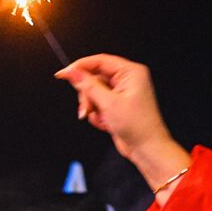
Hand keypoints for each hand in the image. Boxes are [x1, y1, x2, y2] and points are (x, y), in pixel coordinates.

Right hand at [54, 55, 190, 193]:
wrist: (147, 149)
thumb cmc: (138, 127)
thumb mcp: (109, 103)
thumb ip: (88, 85)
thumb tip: (73, 72)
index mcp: (131, 72)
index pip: (99, 61)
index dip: (80, 67)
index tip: (64, 74)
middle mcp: (127, 80)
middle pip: (93, 78)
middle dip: (88, 95)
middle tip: (87, 108)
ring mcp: (122, 93)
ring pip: (93, 92)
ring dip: (92, 107)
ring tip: (101, 118)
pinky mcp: (117, 105)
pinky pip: (97, 104)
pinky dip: (98, 115)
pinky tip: (106, 123)